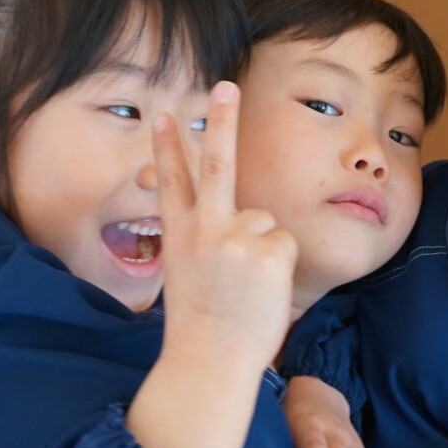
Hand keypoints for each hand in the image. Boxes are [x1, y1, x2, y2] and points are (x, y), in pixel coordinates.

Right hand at [127, 83, 297, 447]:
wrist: (208, 362)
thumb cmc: (203, 330)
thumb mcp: (189, 278)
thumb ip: (206, 243)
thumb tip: (239, 222)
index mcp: (178, 236)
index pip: (170, 182)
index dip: (166, 147)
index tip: (163, 116)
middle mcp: (204, 228)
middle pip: (215, 163)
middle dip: (220, 121)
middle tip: (226, 86)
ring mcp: (235, 235)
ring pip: (265, 221)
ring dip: (263, 252)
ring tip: (245, 290)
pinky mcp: (267, 249)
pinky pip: (283, 244)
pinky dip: (279, 268)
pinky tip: (260, 292)